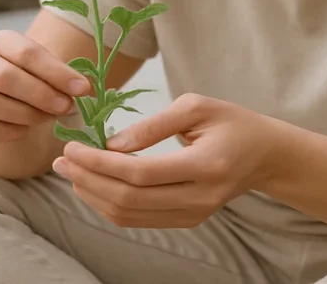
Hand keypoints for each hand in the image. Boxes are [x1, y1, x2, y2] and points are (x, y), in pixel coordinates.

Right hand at [0, 29, 90, 144]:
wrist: (11, 103)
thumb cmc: (34, 81)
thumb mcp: (50, 72)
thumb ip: (65, 78)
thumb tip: (84, 89)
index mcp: (0, 41)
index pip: (26, 52)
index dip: (56, 72)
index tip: (82, 88)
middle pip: (4, 77)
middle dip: (40, 94)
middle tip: (65, 107)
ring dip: (24, 114)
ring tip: (46, 118)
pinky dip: (8, 132)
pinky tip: (25, 130)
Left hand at [50, 93, 283, 227]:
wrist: (265, 155)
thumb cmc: (231, 122)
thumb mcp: (197, 106)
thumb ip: (154, 124)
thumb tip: (111, 143)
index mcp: (206, 165)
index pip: (140, 174)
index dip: (100, 163)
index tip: (72, 147)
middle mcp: (200, 197)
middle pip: (130, 199)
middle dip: (88, 180)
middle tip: (62, 159)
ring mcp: (194, 214)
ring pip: (129, 215)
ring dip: (93, 195)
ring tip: (71, 171)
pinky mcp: (187, 220)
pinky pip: (139, 219)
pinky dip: (109, 204)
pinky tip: (93, 184)